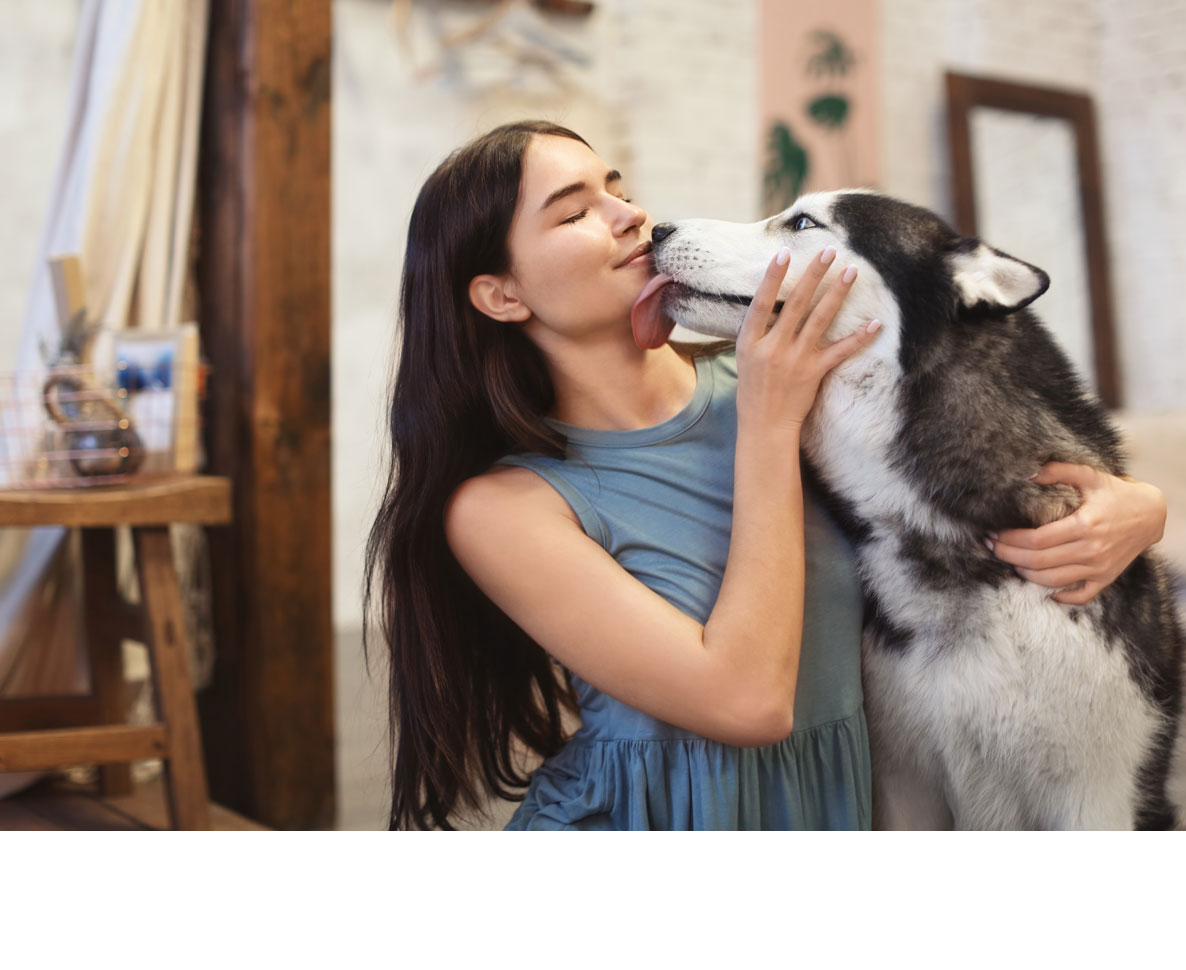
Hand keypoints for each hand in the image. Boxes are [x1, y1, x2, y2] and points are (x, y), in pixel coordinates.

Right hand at [735, 246, 880, 436]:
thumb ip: (758, 330)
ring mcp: (794, 360)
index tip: (784, 253)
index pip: (761, 303)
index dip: (772, 278)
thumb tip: (772, 300)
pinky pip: (840, 351)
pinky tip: (874, 323)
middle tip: (829, 250)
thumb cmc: (753, 389)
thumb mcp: (744, 356)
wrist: (764, 425)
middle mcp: (772, 347)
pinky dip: (858, 337)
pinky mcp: (814, 373)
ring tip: (851, 270)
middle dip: (814, 274)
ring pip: (820, 319)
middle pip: (796, 304)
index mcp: (750, 342)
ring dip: (837, 293)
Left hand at [987, 462, 1166, 604]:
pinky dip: (1060, 596)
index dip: (1010, 540)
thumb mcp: (1090, 476)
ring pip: (1052, 580)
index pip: (1036, 540)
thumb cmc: (1117, 493)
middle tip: (992, 548)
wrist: (1152, 513)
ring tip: (1010, 563)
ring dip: (1026, 575)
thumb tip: (1027, 472)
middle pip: (1038, 562)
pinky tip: (1043, 589)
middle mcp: (1091, 550)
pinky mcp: (1106, 578)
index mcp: (1084, 525)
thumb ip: (1058, 471)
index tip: (994, 534)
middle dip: (1009, 556)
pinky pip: (1080, 596)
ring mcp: (1099, 568)